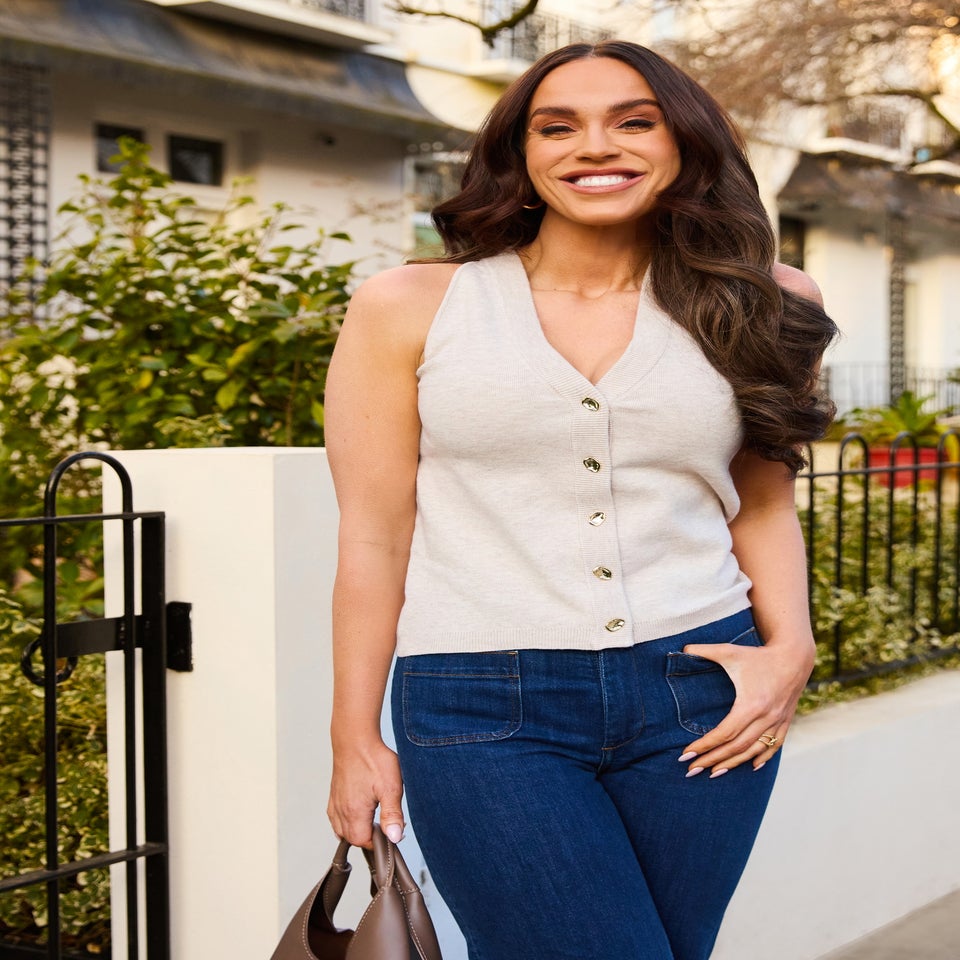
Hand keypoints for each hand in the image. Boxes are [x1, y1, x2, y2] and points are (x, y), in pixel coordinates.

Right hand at [327, 737, 404, 847]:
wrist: (355, 737)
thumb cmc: (373, 758)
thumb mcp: (390, 787)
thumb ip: (392, 814)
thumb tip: (394, 837)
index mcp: (354, 812)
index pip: (364, 842)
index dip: (379, 840)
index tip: (391, 830)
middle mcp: (341, 810)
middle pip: (352, 838)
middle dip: (369, 836)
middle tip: (385, 822)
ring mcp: (335, 802)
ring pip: (342, 830)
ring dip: (357, 830)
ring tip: (372, 818)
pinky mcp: (334, 794)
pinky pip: (335, 818)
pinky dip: (345, 821)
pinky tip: (356, 812)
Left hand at [677, 637, 813, 777]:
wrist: (794, 656)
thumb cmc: (758, 655)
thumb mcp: (729, 651)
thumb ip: (703, 650)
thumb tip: (681, 650)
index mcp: (751, 704)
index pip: (724, 733)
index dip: (704, 746)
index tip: (686, 754)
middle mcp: (766, 717)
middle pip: (736, 747)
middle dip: (712, 760)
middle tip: (692, 770)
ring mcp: (777, 721)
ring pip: (754, 750)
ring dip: (733, 764)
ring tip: (713, 773)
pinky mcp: (785, 721)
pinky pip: (774, 745)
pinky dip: (762, 757)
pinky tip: (751, 766)